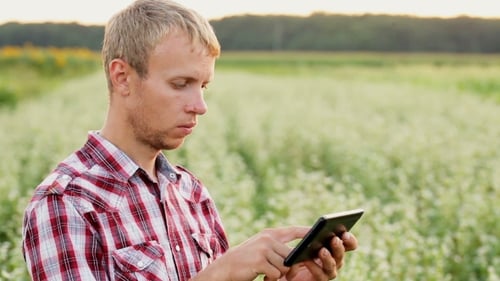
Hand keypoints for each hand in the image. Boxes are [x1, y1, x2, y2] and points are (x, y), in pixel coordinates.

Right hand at [193, 226, 309, 280]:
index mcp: (269, 234)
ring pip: (285, 266)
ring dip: (277, 274)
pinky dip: (270, 278)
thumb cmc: (246, 261)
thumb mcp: (261, 249)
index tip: (320, 233)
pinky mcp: (260, 261)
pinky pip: (276, 273)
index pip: (294, 231)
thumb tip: (297, 257)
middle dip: (288, 267)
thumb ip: (277, 248)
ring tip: (264, 272)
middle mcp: (268, 238)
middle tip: (276, 271)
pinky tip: (260, 275)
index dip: (307, 233)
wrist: (225, 268)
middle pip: (292, 255)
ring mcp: (264, 249)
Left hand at [284, 232, 357, 280]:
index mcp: (331, 248)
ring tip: (322, 250)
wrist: (277, 269)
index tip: (346, 233)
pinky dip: (314, 267)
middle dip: (339, 247)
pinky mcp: (316, 280)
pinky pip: (320, 276)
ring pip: (333, 267)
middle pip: (340, 255)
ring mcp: (325, 272)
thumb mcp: (295, 238)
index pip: (346, 244)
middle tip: (334, 239)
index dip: (350, 240)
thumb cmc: (288, 251)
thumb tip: (313, 230)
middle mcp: (331, 261)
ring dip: (328, 258)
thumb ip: (305, 233)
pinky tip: (307, 260)